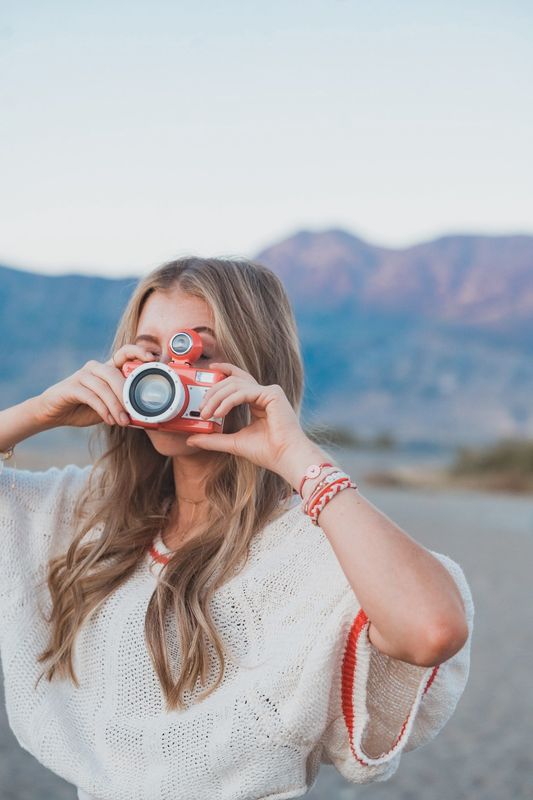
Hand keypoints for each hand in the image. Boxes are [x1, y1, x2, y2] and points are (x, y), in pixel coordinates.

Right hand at [37, 343, 158, 428]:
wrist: (55, 413)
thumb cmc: (85, 408)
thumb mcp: (108, 407)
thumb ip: (123, 405)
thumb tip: (144, 415)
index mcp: (107, 368)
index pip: (124, 353)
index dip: (138, 351)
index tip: (152, 358)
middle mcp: (95, 368)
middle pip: (114, 374)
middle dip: (126, 394)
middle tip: (134, 413)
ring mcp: (82, 375)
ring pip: (103, 386)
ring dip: (115, 405)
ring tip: (123, 421)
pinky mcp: (71, 387)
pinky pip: (90, 396)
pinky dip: (102, 409)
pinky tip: (109, 420)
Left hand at [185, 361, 307, 473]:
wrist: (284, 458)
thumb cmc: (267, 452)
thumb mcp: (233, 442)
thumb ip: (213, 439)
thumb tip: (192, 439)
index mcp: (258, 401)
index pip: (238, 380)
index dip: (224, 371)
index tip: (210, 370)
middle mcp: (264, 393)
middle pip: (233, 380)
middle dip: (213, 392)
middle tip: (201, 408)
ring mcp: (269, 392)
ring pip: (235, 384)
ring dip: (217, 398)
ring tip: (207, 413)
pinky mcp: (272, 394)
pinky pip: (243, 392)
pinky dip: (228, 401)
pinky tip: (219, 413)